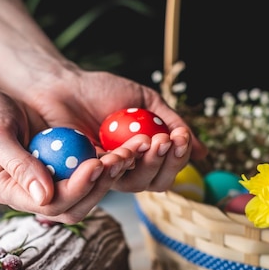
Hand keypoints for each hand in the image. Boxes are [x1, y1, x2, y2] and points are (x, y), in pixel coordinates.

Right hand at [0, 85, 136, 222]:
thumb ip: (18, 165)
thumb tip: (45, 196)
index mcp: (10, 191)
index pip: (50, 204)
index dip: (76, 188)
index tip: (95, 164)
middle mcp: (32, 194)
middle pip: (74, 207)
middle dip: (99, 185)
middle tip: (119, 159)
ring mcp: (49, 182)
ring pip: (86, 194)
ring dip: (109, 176)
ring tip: (128, 153)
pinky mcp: (62, 168)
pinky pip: (88, 174)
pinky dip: (107, 164)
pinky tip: (124, 148)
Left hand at [19, 68, 208, 192]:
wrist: (64, 86)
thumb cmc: (102, 92)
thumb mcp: (147, 103)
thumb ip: (173, 124)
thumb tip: (203, 154)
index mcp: (144, 156)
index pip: (168, 169)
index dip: (179, 158)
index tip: (181, 137)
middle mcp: (127, 170)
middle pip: (156, 183)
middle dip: (166, 163)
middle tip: (166, 140)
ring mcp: (106, 174)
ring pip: (134, 184)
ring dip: (145, 163)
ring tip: (148, 140)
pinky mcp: (84, 174)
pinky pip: (106, 176)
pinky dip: (119, 164)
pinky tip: (123, 150)